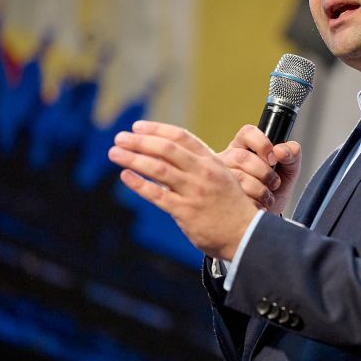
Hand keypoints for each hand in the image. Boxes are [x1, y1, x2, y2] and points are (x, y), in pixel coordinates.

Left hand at [107, 120, 271, 259]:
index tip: (138, 127)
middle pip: (166, 149)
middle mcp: (203, 173)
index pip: (181, 137)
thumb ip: (198, 166)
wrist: (246, 234)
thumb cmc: (231, 206)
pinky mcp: (186, 211)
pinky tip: (126, 176)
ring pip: (158, 169)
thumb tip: (167, 157)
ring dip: (133, 158)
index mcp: (212, 161)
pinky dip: (139, 183)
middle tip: (120, 137)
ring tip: (114, 153)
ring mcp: (194, 191)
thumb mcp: (222, 177)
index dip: (157, 129)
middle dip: (140, 141)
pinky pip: (157, 194)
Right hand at [218, 124, 301, 215]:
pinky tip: (257, 205)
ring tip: (267, 196)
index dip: (262, 144)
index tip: (273, 159)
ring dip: (259, 189)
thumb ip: (292, 154)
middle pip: (242, 157)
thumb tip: (280, 150)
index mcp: (244, 146)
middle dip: (264, 172)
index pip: (248, 133)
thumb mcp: (289, 170)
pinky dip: (252, 202)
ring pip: (237, 177)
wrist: (265, 218)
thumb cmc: (274, 190)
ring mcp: (221, 176)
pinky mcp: (218, 195)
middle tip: (274, 183)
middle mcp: (229, 158)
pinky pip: (233, 196)